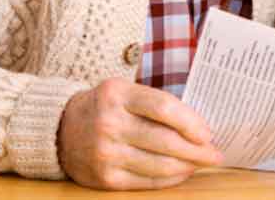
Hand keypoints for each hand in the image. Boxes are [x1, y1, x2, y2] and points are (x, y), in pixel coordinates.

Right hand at [57, 77, 222, 189]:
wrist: (59, 129)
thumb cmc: (104, 107)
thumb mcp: (124, 92)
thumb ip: (156, 104)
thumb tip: (199, 128)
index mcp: (117, 94)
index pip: (164, 108)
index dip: (192, 122)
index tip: (208, 133)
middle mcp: (109, 123)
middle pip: (165, 140)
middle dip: (197, 150)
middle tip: (216, 154)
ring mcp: (105, 153)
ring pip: (159, 165)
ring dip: (187, 166)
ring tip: (201, 163)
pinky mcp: (104, 178)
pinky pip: (146, 182)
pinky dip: (169, 179)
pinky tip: (181, 173)